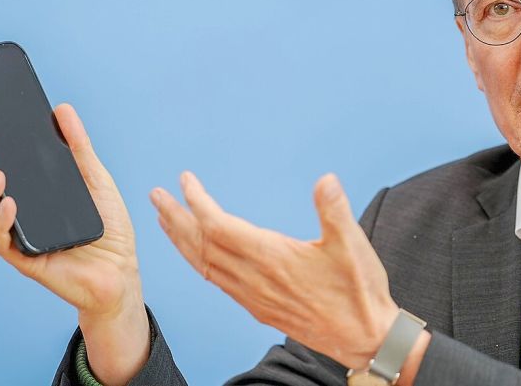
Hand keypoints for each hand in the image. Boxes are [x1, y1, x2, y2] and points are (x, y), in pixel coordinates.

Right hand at [0, 103, 148, 384]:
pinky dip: (1, 222)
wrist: (123, 270)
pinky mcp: (25, 260)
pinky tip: (13, 204)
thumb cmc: (108, 227)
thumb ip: (78, 146)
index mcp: (27, 198)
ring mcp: (17, 240)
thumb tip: (61, 109)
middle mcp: (14, 219)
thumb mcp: (95, 178)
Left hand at [150, 171, 399, 370]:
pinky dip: (199, 263)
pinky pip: (217, 282)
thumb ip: (335, 211)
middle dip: (176, 219)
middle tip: (156, 196)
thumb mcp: (353, 246)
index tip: (185, 181)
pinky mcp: (259, 308)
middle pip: (202, 245)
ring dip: (181, 241)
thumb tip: (325, 181)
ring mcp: (254, 296)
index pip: (220, 226)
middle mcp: (256, 279)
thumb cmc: (359, 293)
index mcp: (273, 258)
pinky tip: (197, 255)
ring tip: (165, 221)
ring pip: (205, 266)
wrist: (365, 339)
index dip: (198, 202)